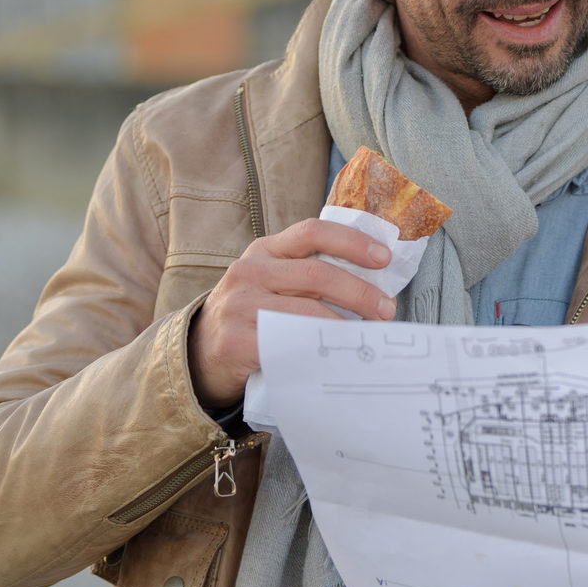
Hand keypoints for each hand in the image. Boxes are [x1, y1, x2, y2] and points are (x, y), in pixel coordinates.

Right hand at [188, 218, 395, 406]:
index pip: (312, 232)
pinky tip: (336, 355)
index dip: (352, 241)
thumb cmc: (252, 315)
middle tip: (385, 310)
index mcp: (265, 251)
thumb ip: (310, 276)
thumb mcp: (273, 283)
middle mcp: (249, 271)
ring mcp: (239, 305)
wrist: (202, 352)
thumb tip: (374, 283)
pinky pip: (289, 343)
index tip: (383, 257)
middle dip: (360, 292)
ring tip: (367, 335)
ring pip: (307, 311)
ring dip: (346, 325)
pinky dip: (319, 349)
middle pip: (316, 274)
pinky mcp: (236, 340)